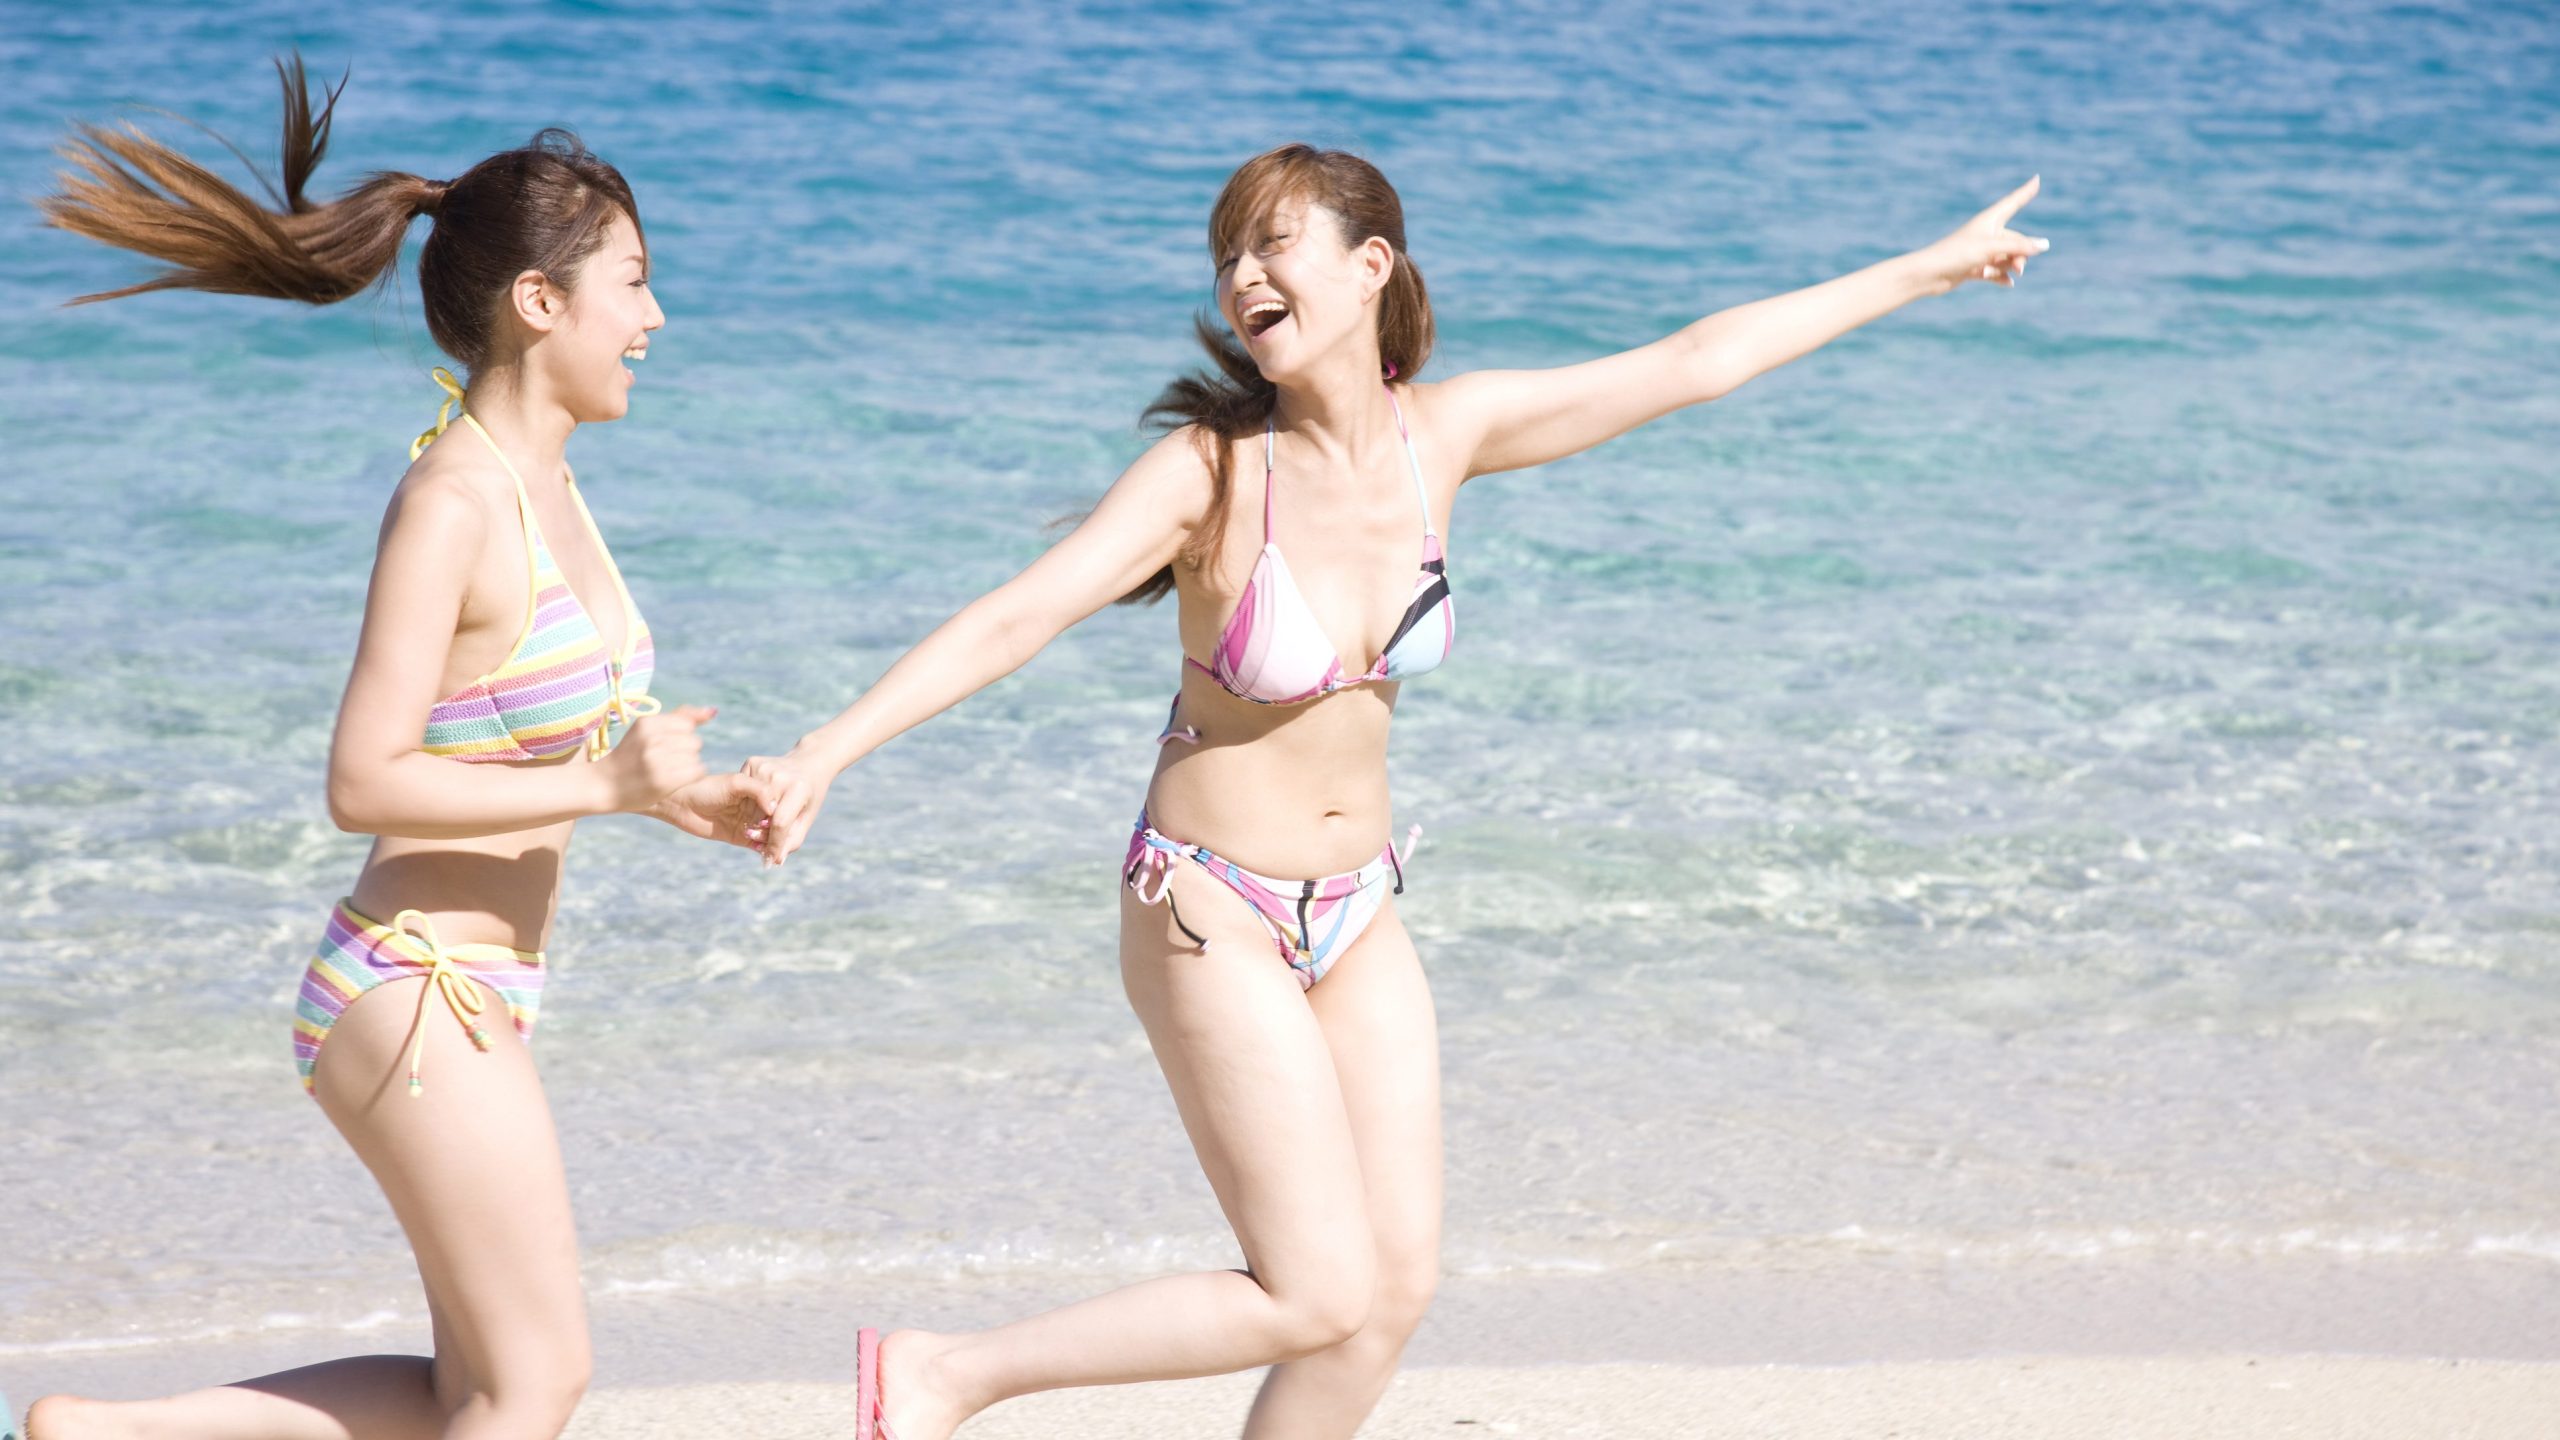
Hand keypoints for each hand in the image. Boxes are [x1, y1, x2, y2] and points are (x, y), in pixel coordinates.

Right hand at [603, 704, 713, 811]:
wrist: (603, 785)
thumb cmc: (631, 757)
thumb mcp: (649, 730)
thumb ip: (682, 717)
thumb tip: (713, 711)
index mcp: (647, 722)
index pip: (688, 725)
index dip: (680, 737)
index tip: (661, 747)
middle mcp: (651, 738)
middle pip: (694, 741)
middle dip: (685, 752)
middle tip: (662, 762)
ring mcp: (656, 759)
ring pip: (696, 756)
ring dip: (687, 766)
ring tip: (665, 771)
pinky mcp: (663, 780)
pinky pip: (697, 771)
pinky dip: (690, 777)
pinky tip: (674, 780)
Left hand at [654, 770, 781, 850]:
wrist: (681, 803)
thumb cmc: (707, 787)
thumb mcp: (736, 783)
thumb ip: (759, 790)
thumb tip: (775, 808)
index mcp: (759, 791)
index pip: (780, 804)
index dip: (785, 813)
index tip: (789, 818)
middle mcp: (756, 807)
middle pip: (777, 822)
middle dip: (782, 830)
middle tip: (783, 838)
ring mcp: (749, 823)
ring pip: (770, 835)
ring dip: (773, 842)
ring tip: (773, 846)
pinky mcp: (740, 837)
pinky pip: (758, 846)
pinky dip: (764, 850)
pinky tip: (766, 852)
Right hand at [739, 748, 836, 868]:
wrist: (809, 762)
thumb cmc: (810, 796)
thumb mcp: (806, 817)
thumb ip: (792, 840)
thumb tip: (774, 861)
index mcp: (798, 789)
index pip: (780, 823)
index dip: (774, 844)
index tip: (771, 859)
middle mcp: (780, 776)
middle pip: (763, 815)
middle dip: (762, 835)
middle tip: (761, 845)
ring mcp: (764, 767)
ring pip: (751, 804)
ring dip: (753, 819)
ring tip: (759, 827)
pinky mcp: (752, 762)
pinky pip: (745, 790)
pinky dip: (749, 802)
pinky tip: (756, 804)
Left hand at [1919, 176, 2049, 292]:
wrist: (1929, 274)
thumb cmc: (1957, 254)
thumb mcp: (1992, 248)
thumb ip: (2019, 247)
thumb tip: (2044, 245)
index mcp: (1989, 220)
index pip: (2013, 202)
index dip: (2025, 192)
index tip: (2037, 179)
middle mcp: (1986, 234)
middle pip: (2015, 240)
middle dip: (2020, 253)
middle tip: (2020, 267)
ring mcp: (1980, 251)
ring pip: (2006, 257)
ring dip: (2009, 266)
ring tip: (2006, 273)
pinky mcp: (1974, 268)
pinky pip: (1995, 272)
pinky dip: (2001, 277)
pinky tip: (2008, 284)